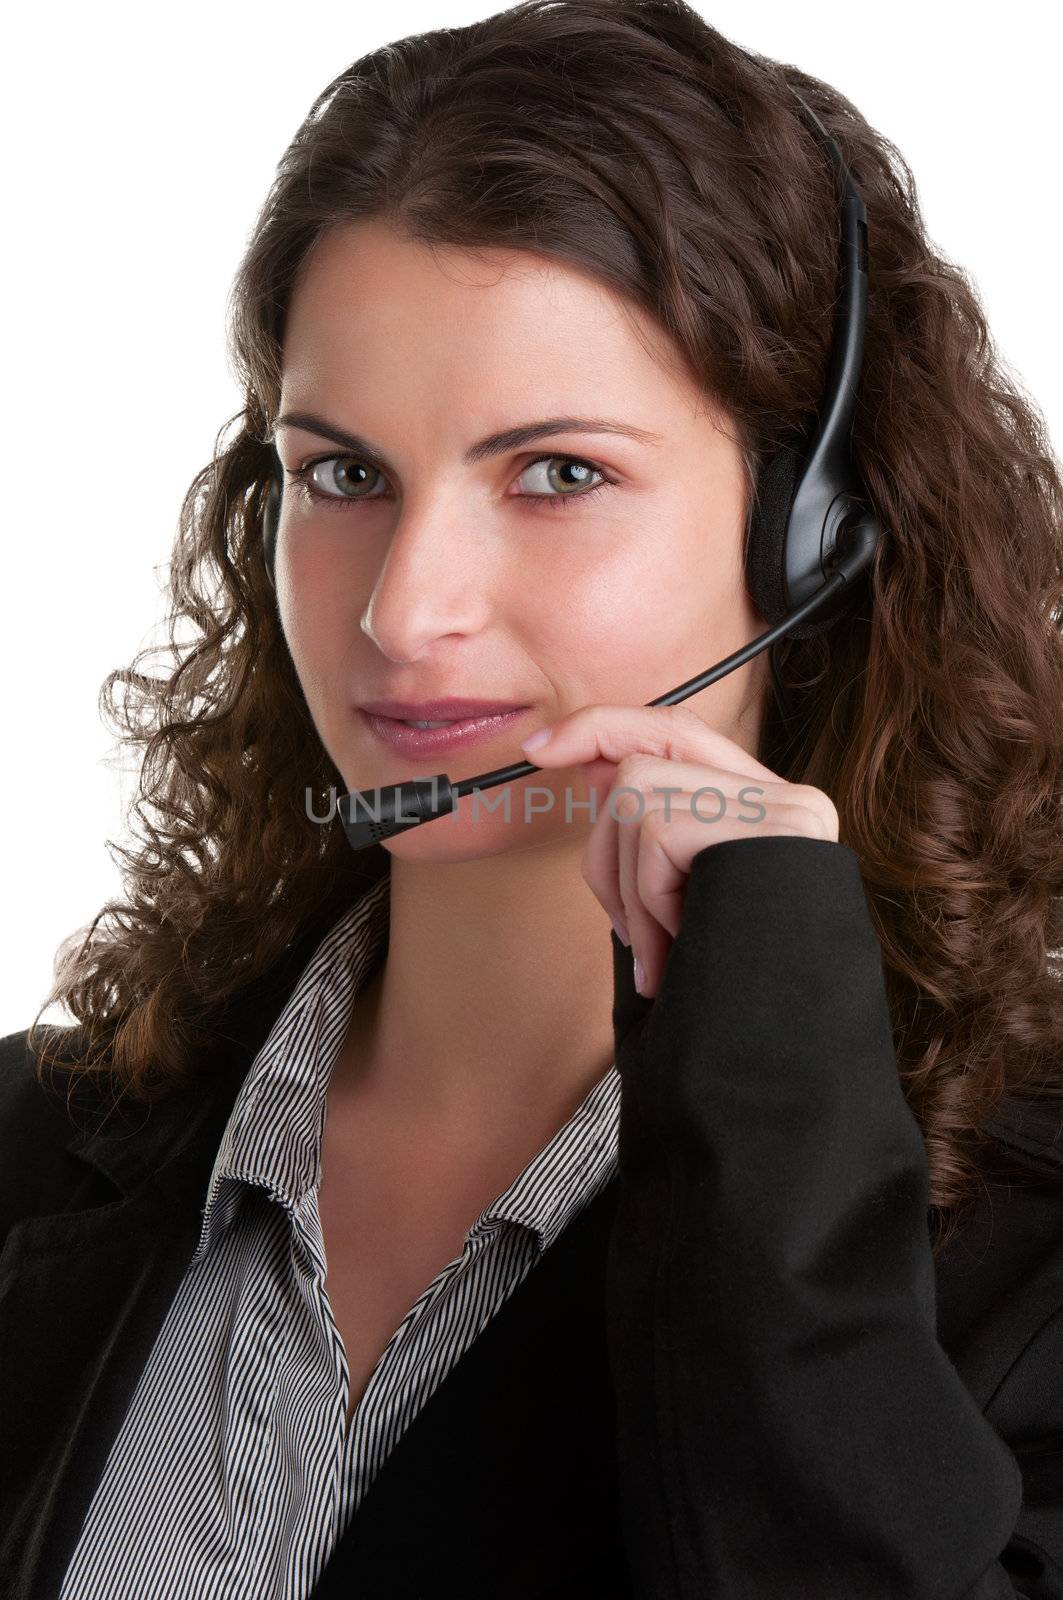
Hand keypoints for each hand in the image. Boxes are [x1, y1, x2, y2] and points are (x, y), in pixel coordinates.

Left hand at [520, 703, 838, 997]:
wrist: (790, 1050)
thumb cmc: (729, 988)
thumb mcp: (679, 905)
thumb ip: (649, 834)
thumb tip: (591, 768)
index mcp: (768, 809)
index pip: (674, 732)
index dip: (600, 727)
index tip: (539, 746)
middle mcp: (788, 797)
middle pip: (641, 763)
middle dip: (605, 848)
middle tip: (628, 932)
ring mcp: (786, 808)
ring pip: (636, 796)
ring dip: (628, 888)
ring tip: (664, 951)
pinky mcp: (775, 826)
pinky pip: (656, 834)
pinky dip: (647, 897)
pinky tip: (680, 945)